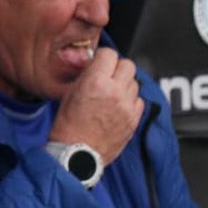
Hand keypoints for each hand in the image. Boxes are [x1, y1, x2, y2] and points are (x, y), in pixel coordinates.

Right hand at [49, 47, 143, 162]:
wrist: (76, 154)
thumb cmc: (68, 127)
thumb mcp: (69, 94)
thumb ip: (86, 76)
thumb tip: (95, 66)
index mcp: (96, 82)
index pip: (109, 54)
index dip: (102, 57)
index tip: (99, 62)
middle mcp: (115, 91)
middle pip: (127, 65)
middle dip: (117, 68)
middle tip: (107, 76)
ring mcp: (127, 106)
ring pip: (135, 81)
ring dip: (124, 84)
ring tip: (111, 93)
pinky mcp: (134, 119)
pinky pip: (139, 100)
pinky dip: (130, 100)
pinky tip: (118, 106)